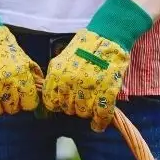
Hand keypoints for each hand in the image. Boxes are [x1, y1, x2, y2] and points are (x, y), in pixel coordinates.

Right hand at [0, 0, 42, 118]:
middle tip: (4, 95)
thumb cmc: (3, 46)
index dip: (25, 102)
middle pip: (11, 109)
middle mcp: (3, 83)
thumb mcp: (23, 59)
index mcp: (20, 76)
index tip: (21, 98)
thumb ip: (33, 76)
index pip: (29, 104)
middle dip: (9, 104)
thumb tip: (42, 91)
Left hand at [43, 0, 151, 131]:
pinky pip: (101, 114)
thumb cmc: (85, 46)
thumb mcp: (62, 59)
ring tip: (91, 107)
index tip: (62, 103)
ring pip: (83, 113)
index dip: (57, 105)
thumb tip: (53, 95)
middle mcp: (71, 83)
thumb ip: (56, 77)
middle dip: (73, 107)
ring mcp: (89, 88)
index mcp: (58, 75)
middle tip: (81, 101)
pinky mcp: (108, 91)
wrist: (108, 36)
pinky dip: (100, 122)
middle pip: (68, 109)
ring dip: (87, 113)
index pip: (51, 102)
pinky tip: (98, 124)